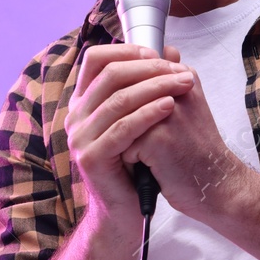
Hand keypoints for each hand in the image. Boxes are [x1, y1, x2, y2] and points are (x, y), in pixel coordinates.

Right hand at [65, 42, 195, 253]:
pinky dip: (149, 113)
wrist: (125, 210)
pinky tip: (170, 106)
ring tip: (184, 83)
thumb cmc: (135, 162)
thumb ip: (148, 85)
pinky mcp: (91, 158)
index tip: (158, 54)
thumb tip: (170, 49)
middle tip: (179, 68)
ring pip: (119, 99)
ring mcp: (79, 138)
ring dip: (155, 86)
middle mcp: (76, 117)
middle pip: (110, 74)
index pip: (95, 59)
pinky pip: (123, 128)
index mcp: (83, 103)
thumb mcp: (140, 119)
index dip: (127, 51)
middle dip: (149, 67)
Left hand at [120, 44, 251, 222]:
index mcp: (184, 77)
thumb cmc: (198, 151)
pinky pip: (122, 140)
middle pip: (123, 91)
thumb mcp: (190, 106)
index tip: (145, 120)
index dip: (129, 99)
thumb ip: (172, 78)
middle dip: (123, 119)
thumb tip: (165, 49)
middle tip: (144, 142)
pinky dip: (130, 158)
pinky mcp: (159, 137)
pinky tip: (150, 166)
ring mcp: (168, 112)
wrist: (218, 186)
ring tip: (146, 154)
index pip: (135, 72)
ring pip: (120, 116)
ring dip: (126, 137)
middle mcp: (177, 88)